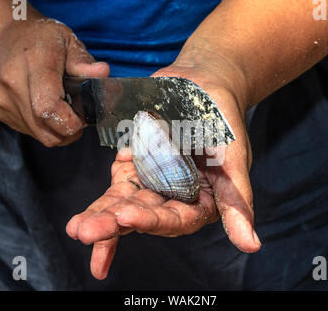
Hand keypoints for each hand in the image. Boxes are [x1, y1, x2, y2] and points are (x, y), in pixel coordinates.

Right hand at [0, 14, 108, 146]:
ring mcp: (2, 100)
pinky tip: (46, 107)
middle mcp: (12, 85)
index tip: (83, 116)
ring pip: (39, 136)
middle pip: (47, 131)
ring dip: (57, 130)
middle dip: (70, 130)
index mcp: (33, 64)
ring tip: (63, 109)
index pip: (49, 109)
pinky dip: (43, 126)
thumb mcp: (66, 39)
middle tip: (78, 115)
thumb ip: (83, 61)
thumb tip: (103, 73)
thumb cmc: (36, 36)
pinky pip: (29, 131)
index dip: (72, 122)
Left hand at [66, 57, 260, 279]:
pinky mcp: (135, 165)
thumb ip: (237, 202)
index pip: (175, 219)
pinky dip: (101, 200)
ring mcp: (152, 182)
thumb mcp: (234, 160)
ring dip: (100, 218)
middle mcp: (174, 196)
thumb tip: (252, 246)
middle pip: (143, 216)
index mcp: (199, 202)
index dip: (152, 221)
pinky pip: (116, 184)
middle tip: (83, 232)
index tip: (126, 217)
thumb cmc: (224, 120)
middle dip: (113, 226)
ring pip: (123, 204)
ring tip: (75, 229)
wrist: (202, 82)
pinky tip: (82, 215)